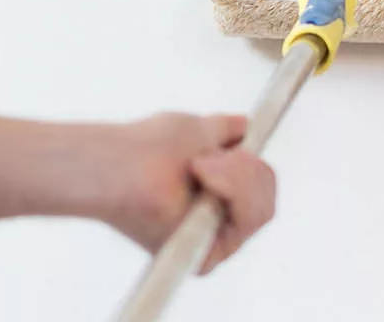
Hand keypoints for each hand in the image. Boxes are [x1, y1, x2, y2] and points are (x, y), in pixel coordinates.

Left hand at [82, 113, 276, 274]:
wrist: (117, 163)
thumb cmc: (144, 148)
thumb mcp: (197, 130)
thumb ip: (223, 131)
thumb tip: (244, 126)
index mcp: (212, 201)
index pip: (261, 186)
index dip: (251, 161)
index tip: (234, 140)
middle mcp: (213, 228)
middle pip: (265, 199)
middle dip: (243, 167)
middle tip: (203, 158)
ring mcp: (212, 243)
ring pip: (262, 207)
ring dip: (235, 174)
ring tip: (196, 166)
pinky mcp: (208, 257)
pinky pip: (249, 218)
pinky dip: (231, 187)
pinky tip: (200, 177)